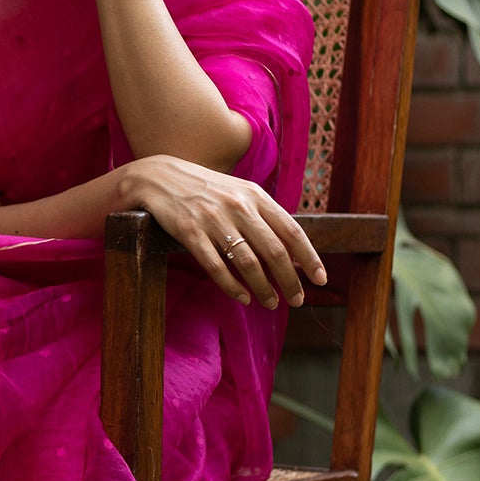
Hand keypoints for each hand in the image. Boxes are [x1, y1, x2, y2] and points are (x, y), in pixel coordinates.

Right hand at [116, 154, 326, 309]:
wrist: (159, 177)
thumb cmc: (206, 190)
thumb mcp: (240, 194)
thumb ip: (264, 218)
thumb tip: (292, 252)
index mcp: (255, 196)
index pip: (291, 231)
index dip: (309, 257)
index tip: (320, 279)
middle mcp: (238, 206)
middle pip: (274, 251)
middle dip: (290, 280)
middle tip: (297, 300)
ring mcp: (213, 219)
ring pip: (247, 263)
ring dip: (264, 288)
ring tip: (270, 303)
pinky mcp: (189, 232)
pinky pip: (216, 267)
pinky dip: (233, 286)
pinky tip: (243, 297)